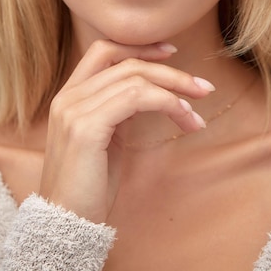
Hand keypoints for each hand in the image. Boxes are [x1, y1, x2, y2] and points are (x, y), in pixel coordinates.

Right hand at [39, 40, 212, 223]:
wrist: (66, 224)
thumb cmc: (90, 185)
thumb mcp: (106, 137)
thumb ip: (119, 108)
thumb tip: (153, 90)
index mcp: (70, 95)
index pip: (104, 50)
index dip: (139, 47)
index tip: (171, 52)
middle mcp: (68, 96)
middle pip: (127, 63)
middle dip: (170, 72)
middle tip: (203, 87)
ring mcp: (74, 110)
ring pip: (135, 79)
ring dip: (175, 91)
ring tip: (196, 114)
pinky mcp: (86, 127)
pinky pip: (136, 98)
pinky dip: (167, 103)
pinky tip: (184, 118)